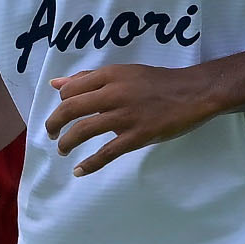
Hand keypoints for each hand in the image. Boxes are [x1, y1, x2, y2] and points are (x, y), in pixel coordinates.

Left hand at [44, 62, 222, 175]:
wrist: (194, 92)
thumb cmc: (158, 82)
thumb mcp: (124, 73)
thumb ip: (90, 79)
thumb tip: (56, 84)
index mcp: (110, 76)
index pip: (70, 90)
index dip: (61, 104)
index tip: (62, 114)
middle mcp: (114, 93)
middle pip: (70, 109)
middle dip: (54, 124)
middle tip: (51, 134)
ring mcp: (125, 116)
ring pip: (83, 130)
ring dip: (66, 143)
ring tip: (62, 150)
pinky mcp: (137, 136)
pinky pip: (106, 152)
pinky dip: (90, 164)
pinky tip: (80, 170)